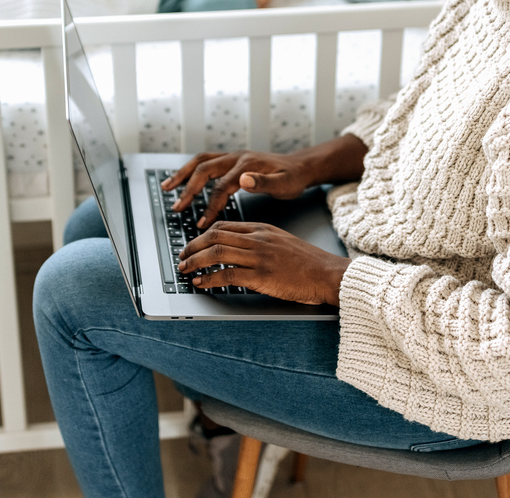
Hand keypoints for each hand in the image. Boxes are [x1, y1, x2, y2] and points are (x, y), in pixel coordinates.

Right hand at [160, 151, 315, 226]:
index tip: (203, 224)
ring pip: (200, 162)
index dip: (210, 206)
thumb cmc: (293, 178)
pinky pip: (206, 162)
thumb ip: (264, 184)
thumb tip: (243, 181)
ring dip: (182, 174)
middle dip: (187, 188)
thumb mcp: (285, 184)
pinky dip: (192, 171)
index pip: (220, 186)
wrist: (301, 166)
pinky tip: (185, 181)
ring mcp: (233, 157)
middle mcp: (236, 158)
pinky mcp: (232, 160)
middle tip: (176, 206)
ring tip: (166, 187)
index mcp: (246, 165)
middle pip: (203, 169)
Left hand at [178, 222, 349, 304]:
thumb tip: (236, 248)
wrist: (327, 273)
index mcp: (262, 229)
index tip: (193, 245)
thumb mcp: (281, 242)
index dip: (203, 235)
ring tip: (185, 269)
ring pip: (217, 252)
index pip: (224, 226)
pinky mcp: (261, 276)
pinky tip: (201, 283)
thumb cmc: (308, 262)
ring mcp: (259, 256)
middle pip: (215, 236)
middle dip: (193, 247)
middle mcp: (258, 239)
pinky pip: (227, 274)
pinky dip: (209, 278)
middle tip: (182, 257)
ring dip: (195, 261)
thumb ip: (259, 241)